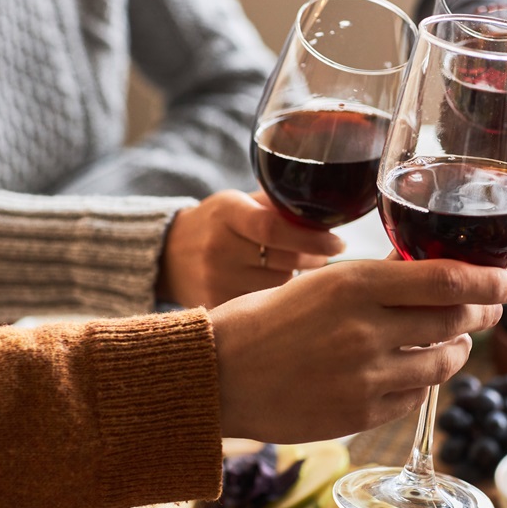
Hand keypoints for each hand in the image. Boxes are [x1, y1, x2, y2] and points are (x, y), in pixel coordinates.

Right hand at [157, 190, 344, 306]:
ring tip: (297, 268)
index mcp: (226, 213)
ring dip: (296, 278)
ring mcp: (214, 279)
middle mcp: (217, 247)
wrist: (167, 255)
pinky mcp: (215, 304)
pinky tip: (275, 286)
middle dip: (313, 258)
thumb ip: (277, 206)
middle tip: (325, 254)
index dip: (311, 237)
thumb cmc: (216, 224)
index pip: (273, 227)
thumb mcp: (239, 203)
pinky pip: (261, 304)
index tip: (339, 242)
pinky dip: (276, 297)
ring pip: (277, 285)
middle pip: (282, 259)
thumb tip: (327, 214)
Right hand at [209, 258, 506, 442]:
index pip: (445, 279)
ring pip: (443, 363)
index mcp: (354, 284)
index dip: (489, 280)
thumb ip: (375, 283)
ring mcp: (366, 377)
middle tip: (489, 311)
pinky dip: (423, 382)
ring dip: (457, 350)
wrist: (216, 377)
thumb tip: (435, 280)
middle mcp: (366, 329)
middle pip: (454, 321)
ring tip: (456, 342)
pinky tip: (413, 371)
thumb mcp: (319, 282)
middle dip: (480, 315)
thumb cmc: (263, 320)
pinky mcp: (361, 414)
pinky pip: (415, 397)